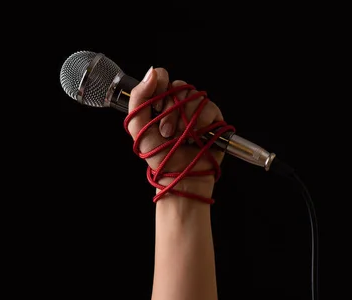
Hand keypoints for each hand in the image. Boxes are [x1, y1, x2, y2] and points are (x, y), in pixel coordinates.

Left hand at [125, 67, 226, 200]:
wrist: (180, 176)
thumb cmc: (160, 157)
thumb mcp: (138, 128)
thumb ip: (139, 98)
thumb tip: (152, 71)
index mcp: (161, 102)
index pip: (163, 77)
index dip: (161, 86)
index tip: (157, 106)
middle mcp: (179, 104)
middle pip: (179, 86)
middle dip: (171, 111)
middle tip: (166, 132)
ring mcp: (197, 111)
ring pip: (195, 96)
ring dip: (185, 119)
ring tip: (181, 138)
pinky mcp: (213, 119)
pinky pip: (209, 107)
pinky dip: (201, 123)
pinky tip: (196, 138)